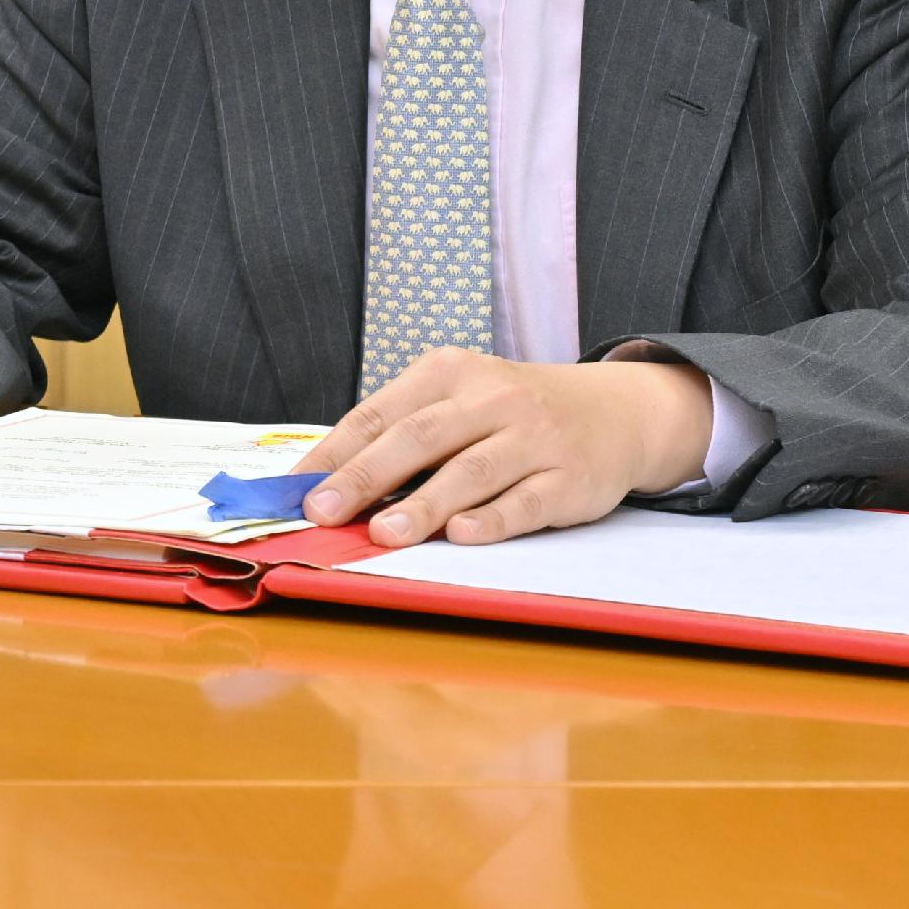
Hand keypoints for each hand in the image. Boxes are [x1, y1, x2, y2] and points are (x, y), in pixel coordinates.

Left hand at [293, 351, 713, 546]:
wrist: (613, 411)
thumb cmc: (509, 414)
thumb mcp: (457, 402)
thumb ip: (401, 438)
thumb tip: (328, 486)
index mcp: (447, 372)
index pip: (378, 413)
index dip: (334, 453)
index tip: (295, 489)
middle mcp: (491, 398)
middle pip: (417, 438)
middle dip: (365, 477)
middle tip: (323, 511)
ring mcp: (534, 436)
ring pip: (470, 471)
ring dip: (424, 504)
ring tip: (384, 533)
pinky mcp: (569, 477)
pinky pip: (525, 501)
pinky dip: (492, 519)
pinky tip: (461, 535)